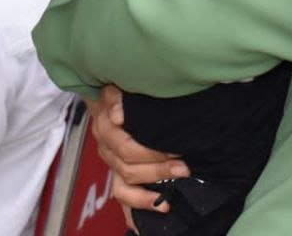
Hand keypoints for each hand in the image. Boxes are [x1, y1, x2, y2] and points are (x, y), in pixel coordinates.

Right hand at [86, 86, 189, 224]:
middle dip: (159, 164)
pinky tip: (163, 205)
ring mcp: (112, 163)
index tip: (173, 144)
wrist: (118, 102)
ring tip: (181, 173)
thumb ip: (119, 95)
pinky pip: (124, 195)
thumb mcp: (124, 86)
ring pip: (128, 179)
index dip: (148, 148)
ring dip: (156, 179)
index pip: (122, 142)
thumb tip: (119, 114)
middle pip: (128, 162)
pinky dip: (142, 202)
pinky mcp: (118, 177)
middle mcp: (107, 146)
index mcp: (106, 124)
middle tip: (184, 162)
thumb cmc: (128, 93)